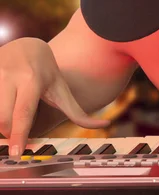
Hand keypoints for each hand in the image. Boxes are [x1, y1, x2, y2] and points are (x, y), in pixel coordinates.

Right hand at [0, 38, 108, 155]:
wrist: (27, 46)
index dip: (19, 135)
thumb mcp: (63, 90)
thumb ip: (79, 112)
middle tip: (15, 137)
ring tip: (9, 122)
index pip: (23, 113)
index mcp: (32, 80)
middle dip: (8, 133)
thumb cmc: (48, 73)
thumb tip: (105, 126)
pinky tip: (4, 110)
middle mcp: (9, 75)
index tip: (16, 154)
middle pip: (3, 117)